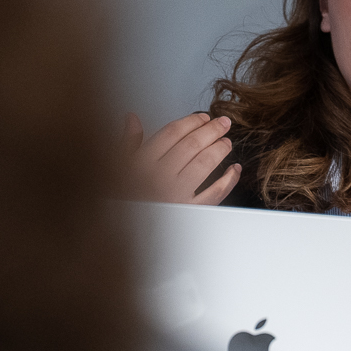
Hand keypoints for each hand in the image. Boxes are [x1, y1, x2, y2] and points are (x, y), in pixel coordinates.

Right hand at [119, 111, 241, 203]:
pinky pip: (215, 193)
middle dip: (211, 130)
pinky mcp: (188, 212)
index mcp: (141, 163)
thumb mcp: (116, 169)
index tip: (203, 117)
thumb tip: (132, 118)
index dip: (191, 122)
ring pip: (204, 164)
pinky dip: (228, 180)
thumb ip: (128, 143)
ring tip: (227, 142)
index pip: (172, 133)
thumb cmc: (120, 199)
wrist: (123, 233)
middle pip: (192, 145)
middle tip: (224, 123)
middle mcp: (159, 177)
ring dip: (219, 150)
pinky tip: (234, 169)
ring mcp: (175, 195)